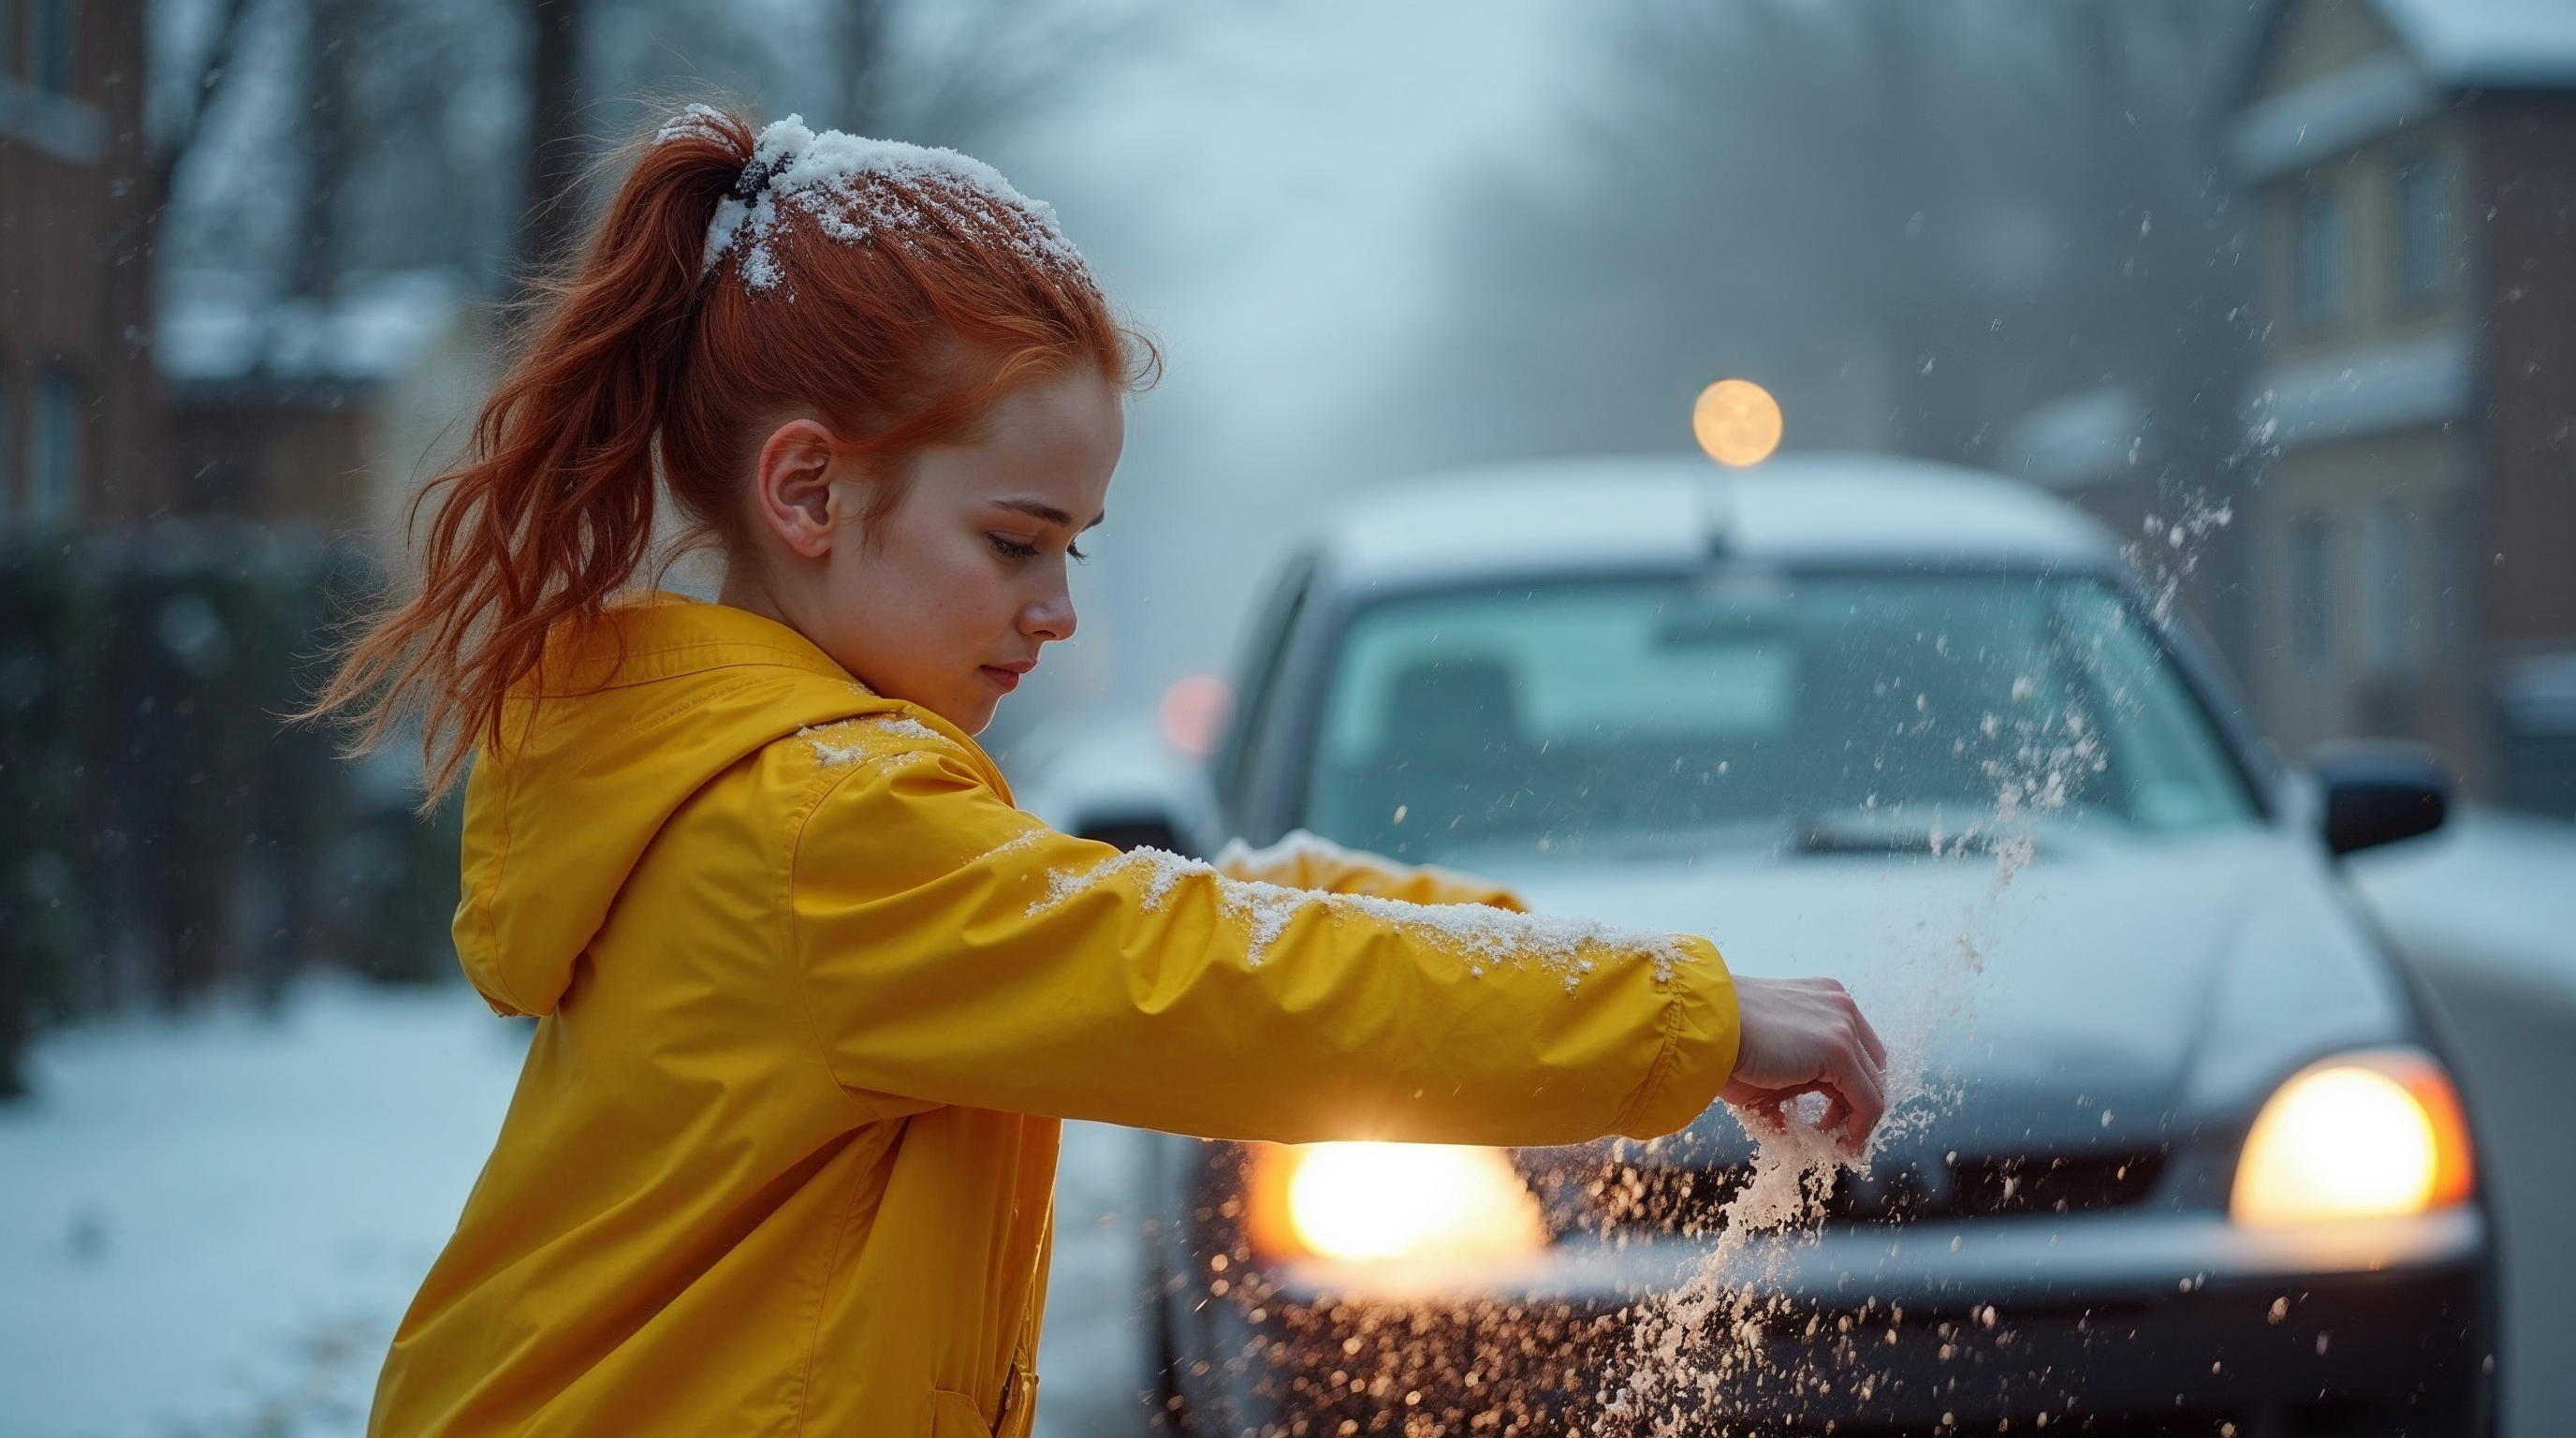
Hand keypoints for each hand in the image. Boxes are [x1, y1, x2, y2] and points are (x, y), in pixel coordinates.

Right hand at [1720, 975, 1888, 1155]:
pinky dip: (1860, 1127)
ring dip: (1859, 1117)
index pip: (1856, 1048)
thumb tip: (1789, 1126)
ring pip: (1874, 1084)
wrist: (1703, 1025)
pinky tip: (1842, 1142)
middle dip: (1857, 1100)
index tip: (1830, 1112)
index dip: (1848, 1086)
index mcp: (1822, 1000)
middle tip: (1833, 1127)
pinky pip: (1869, 1100)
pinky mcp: (1840, 1049)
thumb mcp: (1767, 1060)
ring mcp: (1844, 1025)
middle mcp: (1840, 1005)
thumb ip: (1790, 1084)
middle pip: (1872, 1065)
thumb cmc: (1721, 1041)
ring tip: (1838, 1139)